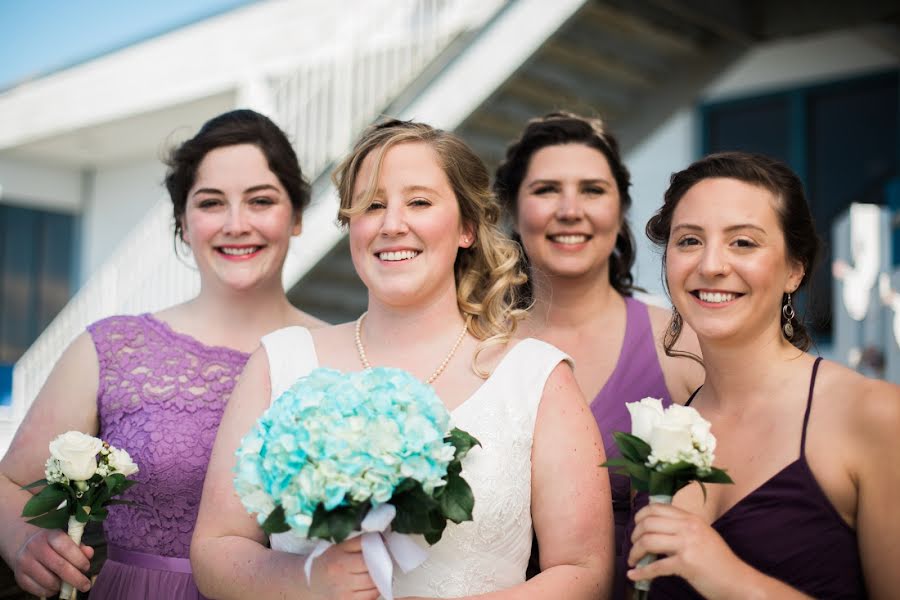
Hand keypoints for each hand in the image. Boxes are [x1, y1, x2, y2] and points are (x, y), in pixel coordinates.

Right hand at [13, 528, 93, 596]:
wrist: (23, 545)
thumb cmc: (52, 544)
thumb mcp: (65, 540)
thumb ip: (79, 547)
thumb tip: (89, 554)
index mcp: (50, 535)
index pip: (66, 547)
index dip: (79, 559)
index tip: (87, 567)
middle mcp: (35, 547)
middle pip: (59, 566)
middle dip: (76, 578)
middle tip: (86, 585)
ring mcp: (25, 562)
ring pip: (49, 581)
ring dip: (62, 586)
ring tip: (67, 584)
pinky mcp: (19, 577)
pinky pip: (39, 590)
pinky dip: (51, 592)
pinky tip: (55, 587)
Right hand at [307, 536, 378, 599]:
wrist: (310, 581)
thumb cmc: (329, 560)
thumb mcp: (340, 546)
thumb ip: (360, 541)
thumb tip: (383, 539)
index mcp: (339, 560)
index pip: (368, 559)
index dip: (380, 554)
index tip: (384, 551)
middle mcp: (340, 578)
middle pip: (372, 575)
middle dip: (381, 569)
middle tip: (384, 563)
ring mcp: (343, 595)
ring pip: (373, 589)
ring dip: (380, 582)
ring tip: (377, 574)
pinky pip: (369, 599)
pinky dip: (373, 592)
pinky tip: (369, 586)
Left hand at [627, 503, 741, 597]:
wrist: (738, 581)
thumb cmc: (719, 561)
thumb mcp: (702, 535)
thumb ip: (682, 528)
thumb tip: (654, 530)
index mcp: (691, 518)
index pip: (657, 508)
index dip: (640, 516)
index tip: (635, 527)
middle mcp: (688, 527)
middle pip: (648, 523)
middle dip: (634, 536)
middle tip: (633, 547)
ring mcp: (687, 544)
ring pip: (648, 542)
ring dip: (635, 553)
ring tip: (633, 561)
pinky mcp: (686, 564)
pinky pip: (656, 567)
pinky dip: (641, 573)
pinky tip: (634, 576)